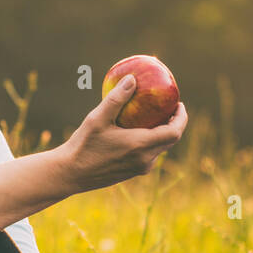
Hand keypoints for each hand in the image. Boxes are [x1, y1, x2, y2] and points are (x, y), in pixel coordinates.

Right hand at [61, 79, 187, 194]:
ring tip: (154, 117)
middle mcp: (144, 160)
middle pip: (171, 141)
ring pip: (160, 149)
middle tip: (169, 107)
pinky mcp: (132, 173)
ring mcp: (139, 168)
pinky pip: (149, 156)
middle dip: (174, 124)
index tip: (179, 104)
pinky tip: (138, 132)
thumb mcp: (98, 118)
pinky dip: (151, 142)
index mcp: (140, 146)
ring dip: (162, 133)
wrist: (70, 174)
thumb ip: (116, 98)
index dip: (182, 118)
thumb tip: (132, 78)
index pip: (174, 132)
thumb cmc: (83, 146)